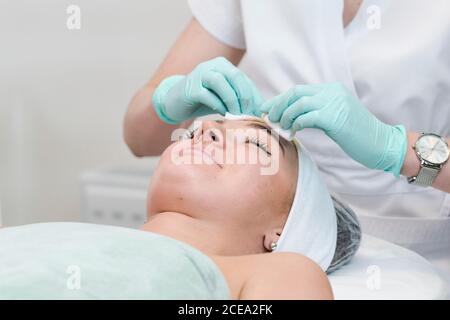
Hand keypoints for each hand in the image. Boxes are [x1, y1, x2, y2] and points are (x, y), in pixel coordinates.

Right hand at [152, 57, 262, 123]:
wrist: (175, 102)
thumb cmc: (203, 101)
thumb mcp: (224, 99)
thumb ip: (240, 100)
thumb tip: (261, 111)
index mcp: (223, 66)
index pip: (244, 79)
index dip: (254, 96)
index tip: (259, 113)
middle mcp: (212, 66)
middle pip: (235, 77)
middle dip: (245, 97)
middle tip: (249, 114)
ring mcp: (200, 75)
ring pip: (221, 83)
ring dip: (232, 101)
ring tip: (237, 115)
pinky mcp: (191, 88)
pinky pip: (207, 94)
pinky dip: (218, 105)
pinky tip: (223, 114)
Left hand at [260, 83, 407, 175]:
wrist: (381, 143)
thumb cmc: (357, 135)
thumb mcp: (335, 117)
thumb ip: (317, 112)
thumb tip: (292, 117)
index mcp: (332, 90)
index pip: (299, 90)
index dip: (280, 99)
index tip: (268, 109)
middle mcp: (332, 92)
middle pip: (296, 93)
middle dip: (278, 105)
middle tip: (270, 118)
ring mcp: (334, 103)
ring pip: (299, 104)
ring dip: (285, 116)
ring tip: (281, 127)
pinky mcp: (335, 117)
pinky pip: (306, 117)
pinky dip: (296, 124)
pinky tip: (294, 131)